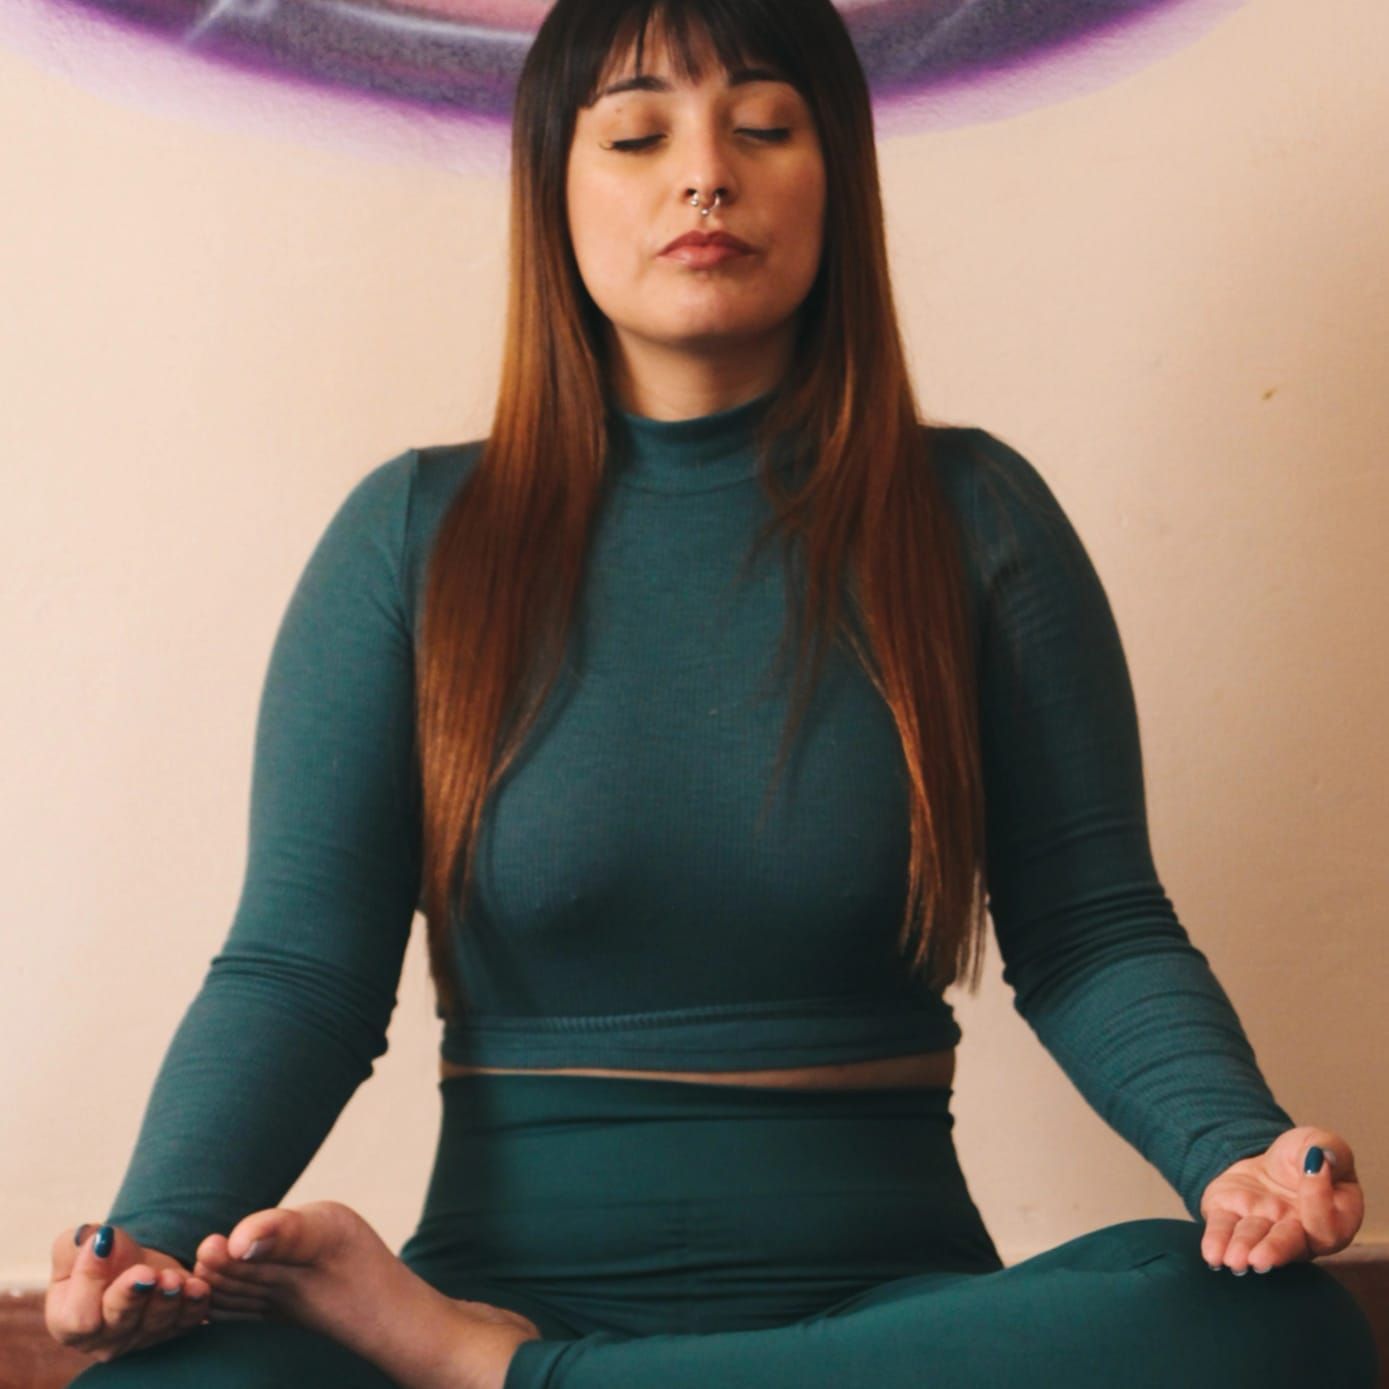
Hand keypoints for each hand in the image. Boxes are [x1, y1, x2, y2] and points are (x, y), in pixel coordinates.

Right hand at [45, 1222, 213, 1363]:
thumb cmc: (100, 1260)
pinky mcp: (175, 1328)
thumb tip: (98, 1241)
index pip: (79, 1316)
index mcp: (70, 1324)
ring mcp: (142, 1338)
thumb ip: (76, 1246)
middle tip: (147, 1274)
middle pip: (120, 1322)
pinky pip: (188, 1321)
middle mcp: (105, 1339)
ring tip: (173, 1278)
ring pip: (157, 1323)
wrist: (132, 1264)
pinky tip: (198, 1286)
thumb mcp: (76, 1248)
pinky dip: (195, 1304)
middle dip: (134, 1296)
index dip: (90, 1282)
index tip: (105, 1246)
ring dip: (168, 1298)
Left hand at [1199, 1125, 1363, 1274]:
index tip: (1312, 1171)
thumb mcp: (1320, 1143)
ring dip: (1243, 1249)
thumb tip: (1321, 1158)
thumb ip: (1330, 1150)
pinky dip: (1217, 1241)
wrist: (1268, 1160)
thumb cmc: (1304, 1156)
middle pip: (1290, 1242)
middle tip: (1259, 1259)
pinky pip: (1224, 1229)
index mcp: (1334, 1216)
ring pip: (1254, 1239)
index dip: (1319, 1199)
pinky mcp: (1232, 1216)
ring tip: (1233, 1260)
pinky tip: (1212, 1253)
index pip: (1329, 1220)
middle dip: (1274, 1250)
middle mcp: (1300, 1231)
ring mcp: (1264, 1226)